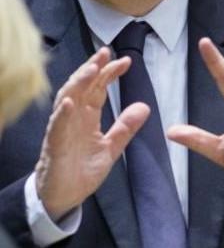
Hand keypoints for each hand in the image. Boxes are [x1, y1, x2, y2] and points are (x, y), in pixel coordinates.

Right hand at [34, 48, 149, 219]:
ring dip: (79, 83)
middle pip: (82, 87)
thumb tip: (144, 107)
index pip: (98, 89)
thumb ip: (126, 128)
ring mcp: (63, 129)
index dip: (110, 74)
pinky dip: (62, 114)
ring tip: (91, 69)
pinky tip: (70, 102)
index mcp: (87, 117)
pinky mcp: (55, 145)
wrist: (64, 194)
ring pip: (68, 99)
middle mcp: (73, 118)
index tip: (126, 61)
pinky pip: (57, 127)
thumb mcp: (111, 147)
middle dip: (93, 69)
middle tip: (106, 53)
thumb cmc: (81, 169)